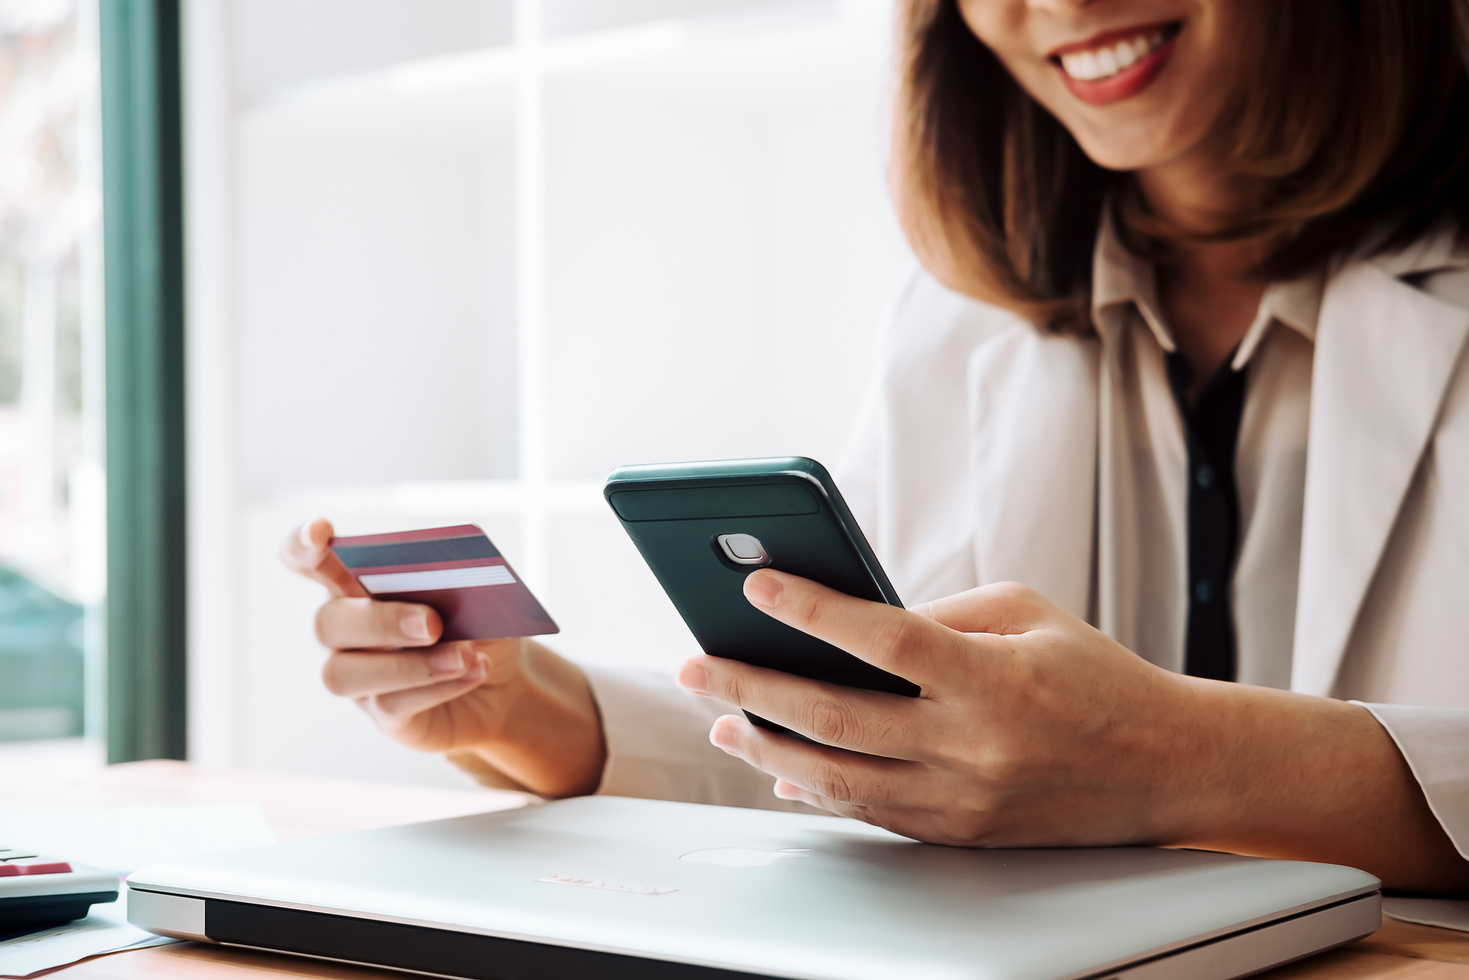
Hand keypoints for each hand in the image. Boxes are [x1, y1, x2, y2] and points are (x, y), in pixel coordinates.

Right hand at [282, 518, 605, 796]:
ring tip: (464, 655)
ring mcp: (359, 677)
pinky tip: (475, 670)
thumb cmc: (478, 624)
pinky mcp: (383, 714)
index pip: (306, 558)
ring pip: (346, 673)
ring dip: (409, 664)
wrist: (504, 681)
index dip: (302, 544)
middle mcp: (346, 631)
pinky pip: (391, 703)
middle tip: (433, 623)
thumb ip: (452, 576)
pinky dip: (438, 686)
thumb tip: (448, 572)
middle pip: (328, 622)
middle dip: (378, 621)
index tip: (321, 531)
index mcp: (356, 583)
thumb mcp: (476, 593)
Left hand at [675, 570, 1468, 890]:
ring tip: (722, 714)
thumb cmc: (1095, 675)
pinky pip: (868, 813)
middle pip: (837, 718)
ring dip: (766, 746)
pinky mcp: (960, 834)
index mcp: (995, 677)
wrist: (1166, 766)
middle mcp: (974, 746)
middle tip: (696, 663)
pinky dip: (814, 788)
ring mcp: (964, 800)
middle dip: (753, 686)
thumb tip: (851, 621)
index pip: (884, 640)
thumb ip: (939, 613)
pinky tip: (776, 763)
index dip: (812, 611)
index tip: (757, 585)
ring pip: (838, 780)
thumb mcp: (1027, 612)